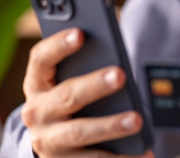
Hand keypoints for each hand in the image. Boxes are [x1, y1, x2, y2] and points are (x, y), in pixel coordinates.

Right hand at [20, 28, 152, 157]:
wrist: (55, 144)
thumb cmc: (70, 101)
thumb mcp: (68, 82)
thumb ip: (84, 66)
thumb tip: (114, 57)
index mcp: (36, 84)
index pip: (40, 59)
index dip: (58, 45)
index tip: (80, 33)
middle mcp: (36, 113)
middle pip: (66, 96)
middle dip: (94, 85)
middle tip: (120, 75)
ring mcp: (49, 141)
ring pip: (79, 132)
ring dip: (110, 126)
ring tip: (137, 120)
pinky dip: (119, 157)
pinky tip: (143, 152)